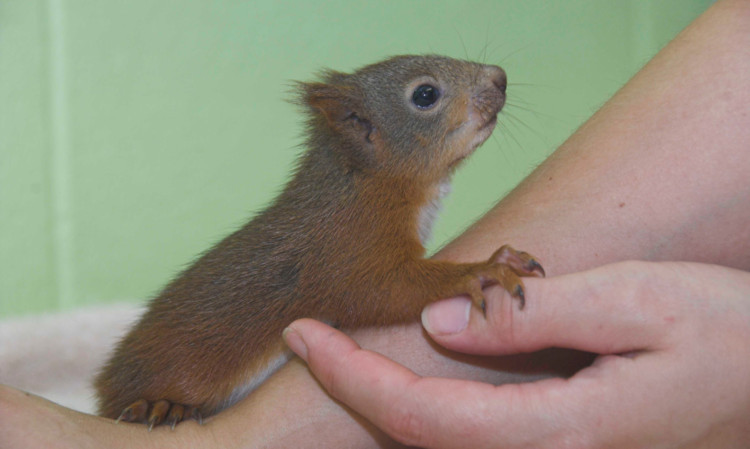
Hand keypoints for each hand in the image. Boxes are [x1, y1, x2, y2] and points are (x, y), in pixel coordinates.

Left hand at [283, 261, 749, 447]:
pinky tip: (404, 374)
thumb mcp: (638, 302)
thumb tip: (440, 322)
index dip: (352, 378)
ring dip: (378, 400)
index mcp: (561, 431)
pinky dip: (420, 407)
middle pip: (417, 438)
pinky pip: (470, 434)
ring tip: (336, 350)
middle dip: (350, 389)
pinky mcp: (562, 441)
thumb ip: (537, 315)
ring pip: (438, 442)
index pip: (423, 417)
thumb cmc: (726, 335)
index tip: (304, 334)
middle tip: (305, 337)